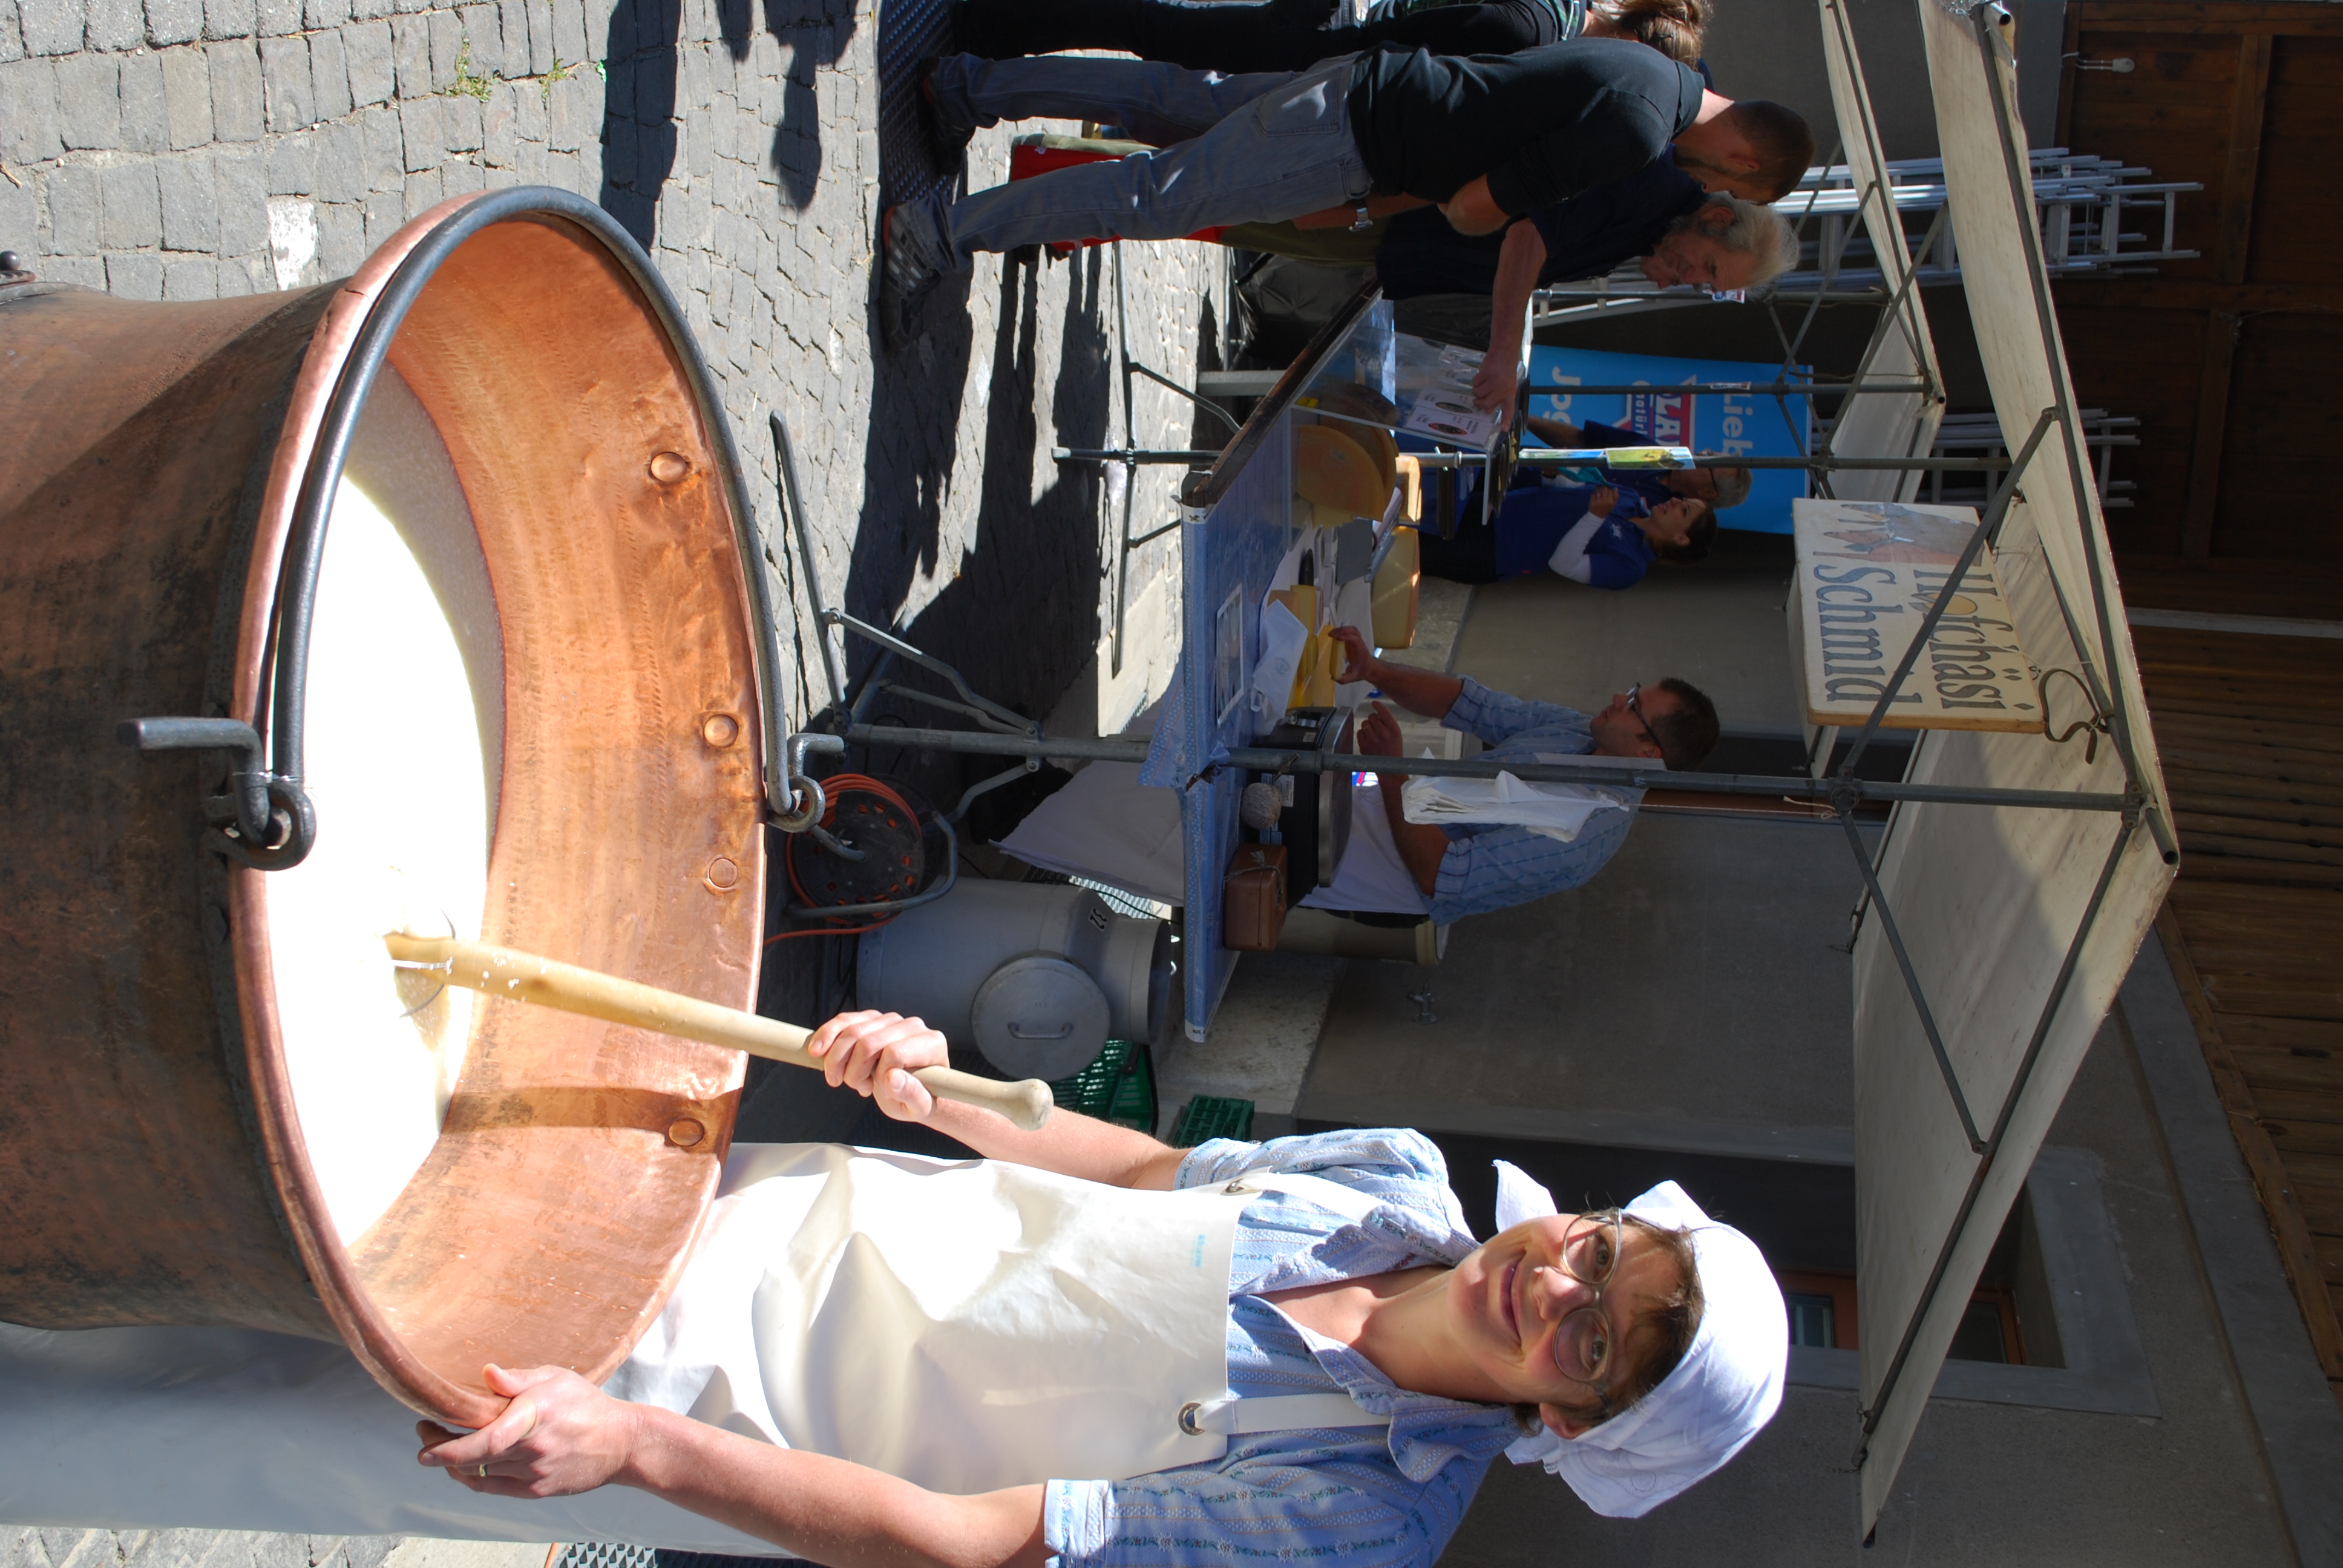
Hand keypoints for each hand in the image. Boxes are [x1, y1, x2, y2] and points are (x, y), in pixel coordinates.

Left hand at [416, 1364, 639, 1499]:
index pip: (487, 1440)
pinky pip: (493, 1488)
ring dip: (454, 1464)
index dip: (449, 1447)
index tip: (424, 1439)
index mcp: (535, 1415)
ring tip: (444, 1446)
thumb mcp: (556, 1378)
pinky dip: (473, 1478)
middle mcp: (532, 1448)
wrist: (621, 1442)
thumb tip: (486, 1372)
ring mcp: (534, 1473)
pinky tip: (467, 1465)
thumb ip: (518, 1379)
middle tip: (424, 1434)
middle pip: (473, 1460)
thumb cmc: (586, 1405)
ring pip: (478, 1475)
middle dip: (439, 1450)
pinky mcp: (536, 1490)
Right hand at [804, 1009, 949, 1120]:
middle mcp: (913, 1026)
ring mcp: (892, 1019)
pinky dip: (827, 1035)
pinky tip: (817, 1051)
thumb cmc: (918, 1098)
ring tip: (838, 1079)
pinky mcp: (873, 1019)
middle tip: (854, 1088)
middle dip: (852, 1070)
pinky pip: (845, 1021)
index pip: (894, 1053)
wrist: (913, 1090)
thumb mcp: (919, 1107)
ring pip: (852, 1030)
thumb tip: (891, 1078)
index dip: (879, 1076)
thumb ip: (910, 1094)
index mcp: (931, 1043)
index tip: (879, 1091)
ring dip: (836, 1059)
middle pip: (869, 1041)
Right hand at [1328, 625, 1376, 686]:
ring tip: (1331, 634)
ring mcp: (1357, 640)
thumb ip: (1344, 679)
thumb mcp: (1353, 677)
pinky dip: (1341, 631)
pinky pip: (1349, 632)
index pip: (1355, 640)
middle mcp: (1359, 643)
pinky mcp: (1353, 640)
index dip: (1346, 637)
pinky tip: (1335, 635)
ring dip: (1341, 629)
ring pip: (1351, 629)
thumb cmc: (1362, 671)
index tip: (1337, 638)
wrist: (1370, 668)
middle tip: (1331, 635)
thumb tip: (1334, 677)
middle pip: (1354, 631)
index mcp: (1360, 650)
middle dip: (1342, 630)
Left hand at [1357, 702, 1404, 760]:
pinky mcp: (1364, 746)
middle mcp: (1383, 733)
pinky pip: (1359, 732)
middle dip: (1373, 719)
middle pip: (1372, 716)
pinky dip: (1362, 734)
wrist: (1390, 769)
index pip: (1384, 712)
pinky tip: (1368, 739)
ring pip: (1365, 723)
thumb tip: (1377, 713)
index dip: (1378, 706)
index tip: (1374, 703)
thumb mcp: (1397, 735)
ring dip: (1367, 726)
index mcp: (1394, 730)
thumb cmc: (1394, 751)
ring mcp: (1372, 740)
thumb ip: (1389, 724)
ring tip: (1372, 734)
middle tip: (1376, 726)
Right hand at [1470, 354, 1517, 427]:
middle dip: (1479, 403)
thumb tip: (1487, 410)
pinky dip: (1476, 380)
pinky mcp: (1486, 374)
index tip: (1503, 429)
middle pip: (1485, 404)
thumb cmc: (1505, 371)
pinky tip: (1483, 375)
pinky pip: (1475, 383)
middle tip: (1478, 400)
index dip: (1505, 419)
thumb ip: (1498, 399)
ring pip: (1478, 393)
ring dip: (1477, 389)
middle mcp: (1502, 389)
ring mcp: (1494, 382)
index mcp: (1510, 393)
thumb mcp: (1506, 386)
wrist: (1504, 352)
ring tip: (1484, 382)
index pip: (1508, 409)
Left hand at [1589, 485, 1616, 517]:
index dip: (1608, 486)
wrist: (1597, 516)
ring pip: (1598, 490)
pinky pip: (1593, 494)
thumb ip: (1616, 496)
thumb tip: (1615, 488)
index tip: (1606, 484)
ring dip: (1597, 487)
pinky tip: (1594, 496)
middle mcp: (1605, 501)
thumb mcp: (1613, 504)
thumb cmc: (1606, 509)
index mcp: (1611, 501)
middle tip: (1601, 483)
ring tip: (1597, 487)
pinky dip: (1593, 494)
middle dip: (1603, 485)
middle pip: (1604, 488)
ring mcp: (1598, 501)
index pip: (1610, 490)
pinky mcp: (1592, 502)